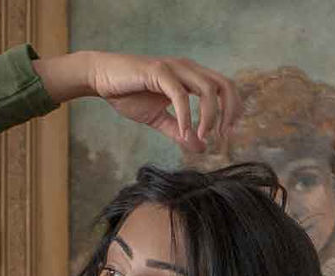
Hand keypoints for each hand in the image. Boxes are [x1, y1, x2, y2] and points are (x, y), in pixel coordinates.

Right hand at [86, 51, 242, 152]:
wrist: (102, 79)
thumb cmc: (129, 94)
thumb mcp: (159, 119)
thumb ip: (179, 132)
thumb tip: (201, 148)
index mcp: (191, 77)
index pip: (224, 88)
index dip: (232, 110)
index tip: (227, 135)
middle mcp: (188, 69)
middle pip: (224, 85)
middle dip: (228, 112)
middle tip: (222, 137)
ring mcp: (174, 68)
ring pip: (207, 89)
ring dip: (209, 116)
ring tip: (204, 136)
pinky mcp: (159, 71)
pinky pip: (180, 94)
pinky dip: (186, 116)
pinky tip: (184, 132)